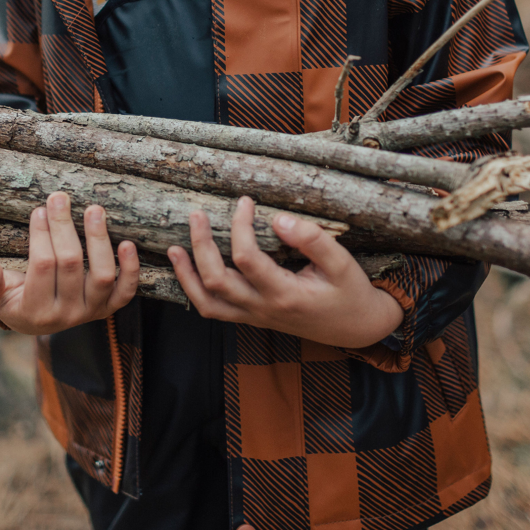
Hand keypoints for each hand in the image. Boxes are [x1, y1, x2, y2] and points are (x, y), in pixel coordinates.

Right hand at [0, 192, 139, 334]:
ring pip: (102, 275)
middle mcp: (67, 315)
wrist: (38, 321)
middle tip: (59, 198)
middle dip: (64, 227)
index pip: (42, 266)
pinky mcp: (110, 307)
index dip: (41, 235)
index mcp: (35, 312)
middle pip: (71, 264)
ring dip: (99, 239)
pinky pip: (127, 290)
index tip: (38, 210)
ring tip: (93, 209)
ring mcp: (92, 311)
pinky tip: (127, 243)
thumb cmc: (14, 300)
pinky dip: (131, 268)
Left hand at [168, 197, 403, 347]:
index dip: (239, 226)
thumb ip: (312, 240)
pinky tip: (186, 269)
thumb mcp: (342, 264)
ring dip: (187, 275)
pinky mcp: (250, 317)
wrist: (356, 328)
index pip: (247, 259)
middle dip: (201, 245)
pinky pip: (214, 309)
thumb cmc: (349, 292)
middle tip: (197, 214)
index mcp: (285, 295)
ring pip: (207, 302)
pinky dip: (195, 290)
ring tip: (174, 248)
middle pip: (217, 281)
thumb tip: (278, 219)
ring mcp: (253, 317)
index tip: (245, 201)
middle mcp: (262, 309)